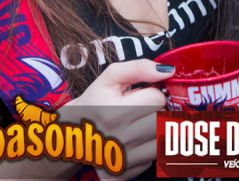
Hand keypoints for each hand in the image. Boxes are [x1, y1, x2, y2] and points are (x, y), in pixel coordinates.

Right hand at [60, 59, 172, 178]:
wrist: (70, 134)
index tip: (140, 96)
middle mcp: (119, 140)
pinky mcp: (125, 175)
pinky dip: (150, 148)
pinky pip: (154, 158)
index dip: (152, 94)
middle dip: (158, 112)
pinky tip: (136, 141)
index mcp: (115, 113)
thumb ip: (139, 68)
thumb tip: (168, 71)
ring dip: (157, 130)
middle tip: (143, 110)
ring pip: (163, 141)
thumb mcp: (110, 77)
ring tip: (141, 124)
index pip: (157, 99)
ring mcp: (123, 161)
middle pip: (163, 121)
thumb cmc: (93, 102)